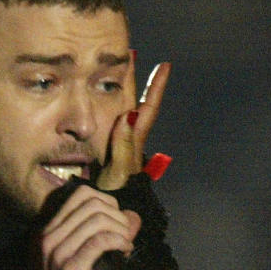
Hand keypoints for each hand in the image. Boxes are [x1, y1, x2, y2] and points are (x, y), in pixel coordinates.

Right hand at [38, 184, 140, 269]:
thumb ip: (106, 237)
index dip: (108, 201)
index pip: (81, 195)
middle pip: (91, 203)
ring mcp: (58, 251)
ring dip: (120, 229)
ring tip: (126, 245)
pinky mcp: (71, 267)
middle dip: (117, 215)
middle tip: (127, 235)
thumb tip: (132, 217)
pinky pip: (100, 240)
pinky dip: (119, 241)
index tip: (119, 222)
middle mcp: (50, 237)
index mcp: (51, 232)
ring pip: (97, 219)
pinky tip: (125, 251)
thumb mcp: (90, 261)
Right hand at [97, 60, 171, 189]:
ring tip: (118, 72)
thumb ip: (123, 144)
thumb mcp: (118, 170)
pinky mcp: (111, 154)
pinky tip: (104, 106)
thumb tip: (128, 116)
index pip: (148, 109)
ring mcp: (122, 147)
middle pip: (138, 105)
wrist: (111, 212)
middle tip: (133, 57)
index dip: (157, 88)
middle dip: (137, 82)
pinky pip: (113, 124)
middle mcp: (131, 141)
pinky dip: (110, 109)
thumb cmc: (116, 194)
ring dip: (123, 93)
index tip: (166, 66)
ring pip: (125, 113)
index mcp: (134, 141)